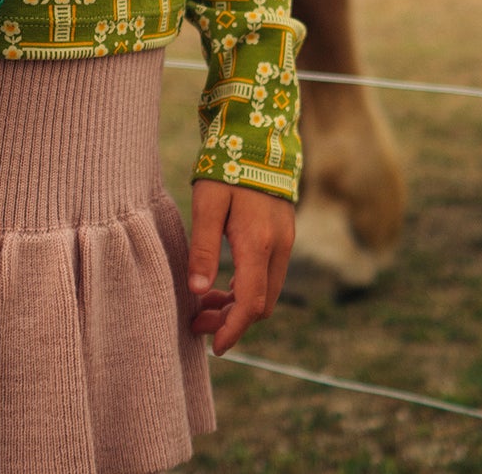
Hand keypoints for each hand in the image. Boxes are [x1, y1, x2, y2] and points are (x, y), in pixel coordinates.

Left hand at [187, 180, 294, 354]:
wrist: (258, 134)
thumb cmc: (227, 166)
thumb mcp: (207, 203)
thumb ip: (203, 247)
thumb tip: (196, 290)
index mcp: (259, 243)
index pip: (250, 303)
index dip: (233, 330)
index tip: (214, 346)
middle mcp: (279, 246)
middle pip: (262, 304)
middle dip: (231, 320)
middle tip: (197, 321)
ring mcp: (286, 240)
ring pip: (267, 291)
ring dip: (238, 304)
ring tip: (203, 302)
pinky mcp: (284, 233)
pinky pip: (269, 274)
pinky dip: (247, 287)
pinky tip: (222, 282)